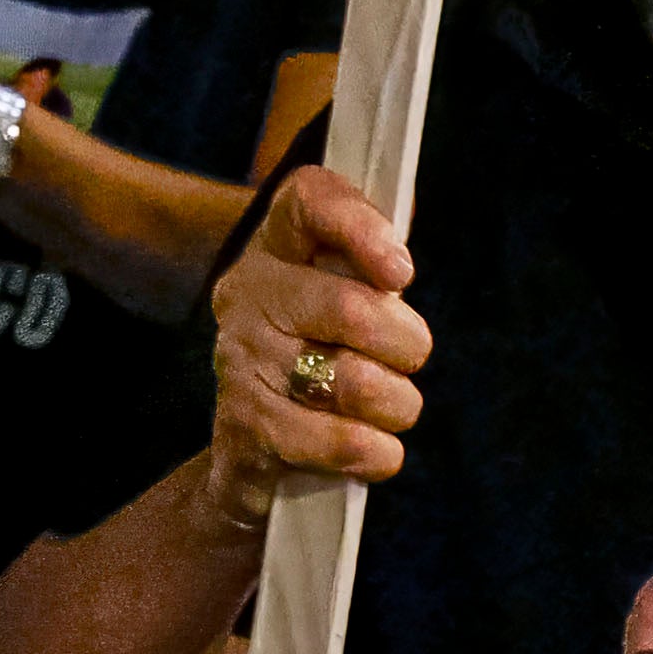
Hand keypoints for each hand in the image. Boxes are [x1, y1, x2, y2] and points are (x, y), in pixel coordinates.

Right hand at [204, 166, 430, 528]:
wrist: (256, 445)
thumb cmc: (322, 350)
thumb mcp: (345, 289)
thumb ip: (377, 258)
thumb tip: (405, 237)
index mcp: (276, 243)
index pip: (310, 201)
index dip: (362, 226)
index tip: (404, 271)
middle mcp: (248, 292)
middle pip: (351, 308)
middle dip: (407, 343)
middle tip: (411, 357)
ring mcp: (241, 359)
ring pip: (354, 381)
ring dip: (397, 403)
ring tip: (394, 407)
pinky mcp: (246, 425)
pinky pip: (339, 440)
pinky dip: (376, 452)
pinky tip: (377, 450)